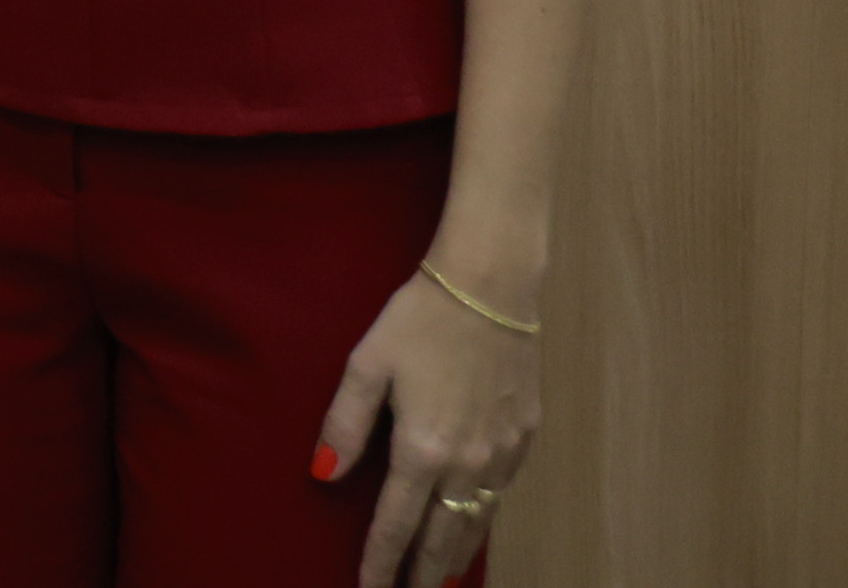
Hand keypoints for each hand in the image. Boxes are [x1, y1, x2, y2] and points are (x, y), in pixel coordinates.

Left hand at [317, 264, 540, 586]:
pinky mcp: (524, 437)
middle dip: (425, 576)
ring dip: (457, 554)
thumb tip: (322, 474)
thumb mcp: (366, 365)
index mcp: (423, 450)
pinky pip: (500, 493)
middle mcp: (468, 463)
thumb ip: (344, 424)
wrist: (490, 288)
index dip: (381, 563)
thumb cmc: (419, 320)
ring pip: (478, 523)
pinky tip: (471, 523)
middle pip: (444, 539)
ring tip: (440, 577)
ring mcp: (502, 453)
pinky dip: (483, 519)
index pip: (397, 526)